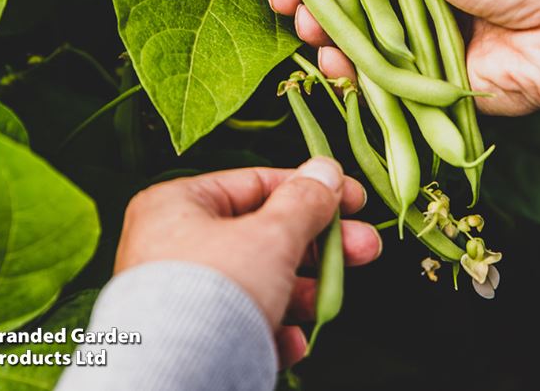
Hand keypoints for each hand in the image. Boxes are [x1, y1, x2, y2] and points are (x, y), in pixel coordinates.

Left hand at [115, 158, 380, 367]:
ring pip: (258, 280)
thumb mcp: (273, 235)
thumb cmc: (215, 292)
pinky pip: (241, 322)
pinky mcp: (190, 337)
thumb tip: (327, 170)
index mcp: (179, 204)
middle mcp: (174, 244)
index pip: (258, 183)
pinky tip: (293, 341)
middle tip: (365, 247)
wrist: (173, 382)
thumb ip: (305, 201)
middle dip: (321, 244)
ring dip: (304, 290)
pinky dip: (273, 328)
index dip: (312, 188)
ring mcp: (181, 293)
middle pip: (264, 232)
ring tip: (334, 299)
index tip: (353, 199)